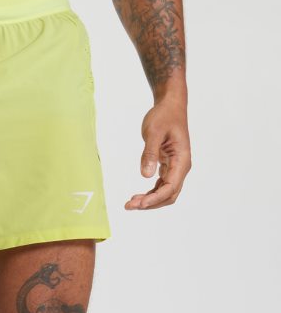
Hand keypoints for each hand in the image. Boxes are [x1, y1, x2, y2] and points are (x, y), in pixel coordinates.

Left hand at [125, 96, 190, 210]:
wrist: (170, 106)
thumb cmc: (164, 116)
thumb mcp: (154, 132)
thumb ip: (149, 154)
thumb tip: (146, 175)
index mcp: (182, 160)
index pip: (170, 187)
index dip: (155, 198)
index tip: (139, 204)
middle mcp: (181, 167)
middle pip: (169, 195)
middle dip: (151, 203)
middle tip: (129, 206)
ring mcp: (176, 168)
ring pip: (165, 193)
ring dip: (149, 200)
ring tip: (130, 203)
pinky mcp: (169, 166)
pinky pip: (161, 186)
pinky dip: (150, 193)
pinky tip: (137, 196)